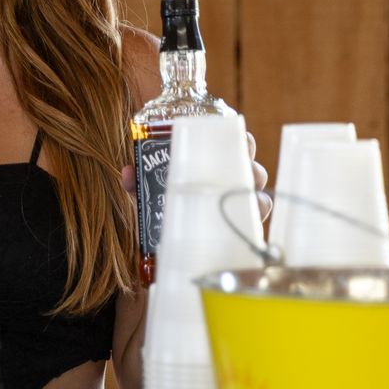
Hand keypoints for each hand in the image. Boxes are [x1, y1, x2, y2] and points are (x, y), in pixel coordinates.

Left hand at [120, 133, 272, 220]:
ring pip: (260, 196)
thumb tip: (128, 172)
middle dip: (253, 165)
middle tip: (244, 165)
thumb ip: (138, 183)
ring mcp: (239, 209)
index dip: (244, 141)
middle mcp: (233, 187)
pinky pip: (256, 224)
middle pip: (254, 171)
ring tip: (245, 192)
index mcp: (216, 169)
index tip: (242, 137)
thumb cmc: (163, 211)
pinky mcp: (241, 232)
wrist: (163, 251)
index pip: (237, 149)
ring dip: (256, 193)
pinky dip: (256, 220)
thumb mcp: (148, 194)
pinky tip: (249, 220)